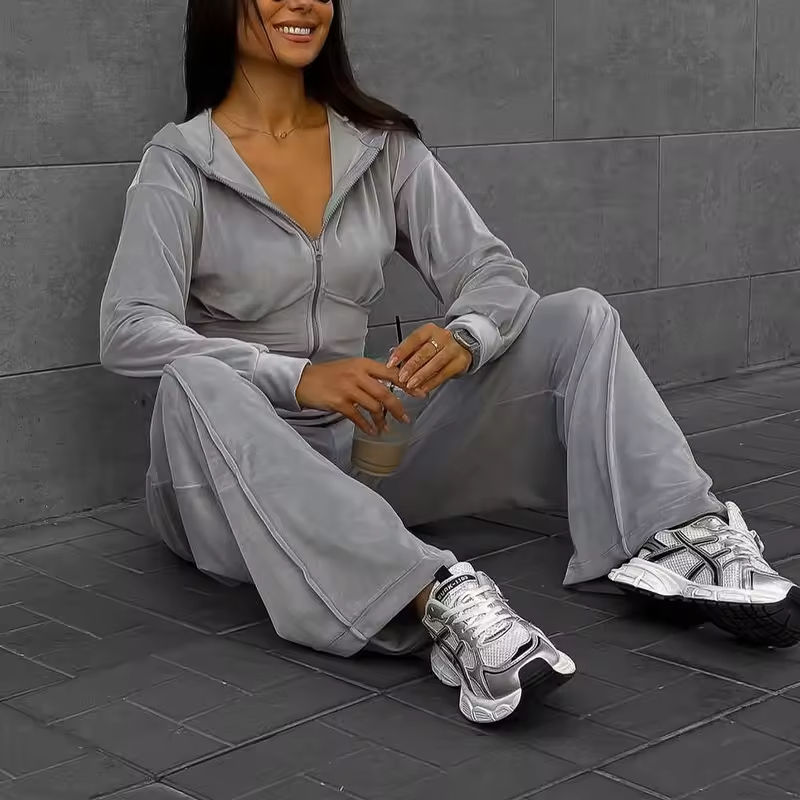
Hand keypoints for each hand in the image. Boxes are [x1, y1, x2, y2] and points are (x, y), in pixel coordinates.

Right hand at [295, 358, 409, 434]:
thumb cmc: (328, 375)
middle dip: (397, 408)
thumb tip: (390, 387)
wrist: (303, 380)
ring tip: (385, 428)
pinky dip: (367, 426)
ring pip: (373, 406)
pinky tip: (371, 431)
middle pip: (385, 393)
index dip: (406, 384)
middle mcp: (357, 374)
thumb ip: (369, 375)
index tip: (418, 392)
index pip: (390, 373)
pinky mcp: (339, 402)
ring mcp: (348, 389)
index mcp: (362, 364)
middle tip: (405, 418)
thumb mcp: (351, 367)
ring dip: (381, 420)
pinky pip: (358, 417)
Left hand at [387, 322, 471, 395]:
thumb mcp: (423, 343)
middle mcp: (442, 337)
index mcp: (429, 330)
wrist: (463, 346)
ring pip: (435, 364)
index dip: (402, 352)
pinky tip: (423, 388)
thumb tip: (394, 362)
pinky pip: (443, 374)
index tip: (392, 363)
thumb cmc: (438, 345)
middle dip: (411, 367)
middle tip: (401, 378)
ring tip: (410, 385)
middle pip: (424, 352)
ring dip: (421, 376)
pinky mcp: (460, 362)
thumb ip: (409, 352)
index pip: (414, 339)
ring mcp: (453, 349)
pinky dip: (431, 383)